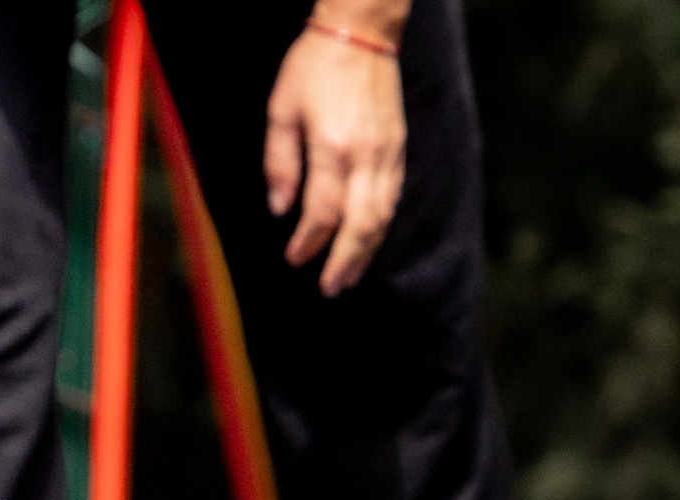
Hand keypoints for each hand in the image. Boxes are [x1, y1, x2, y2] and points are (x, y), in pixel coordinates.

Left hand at [264, 7, 408, 295]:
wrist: (362, 30)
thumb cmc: (314, 66)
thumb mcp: (281, 110)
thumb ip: (279, 163)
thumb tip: (280, 209)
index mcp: (333, 147)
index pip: (322, 212)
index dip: (308, 242)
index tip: (294, 258)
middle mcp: (366, 155)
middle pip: (361, 225)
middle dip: (345, 262)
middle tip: (330, 289)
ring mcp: (388, 152)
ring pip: (383, 215)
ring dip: (365, 251)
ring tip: (348, 276)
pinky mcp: (399, 147)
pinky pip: (392, 196)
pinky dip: (379, 225)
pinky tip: (366, 240)